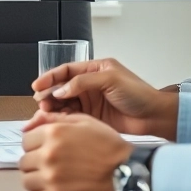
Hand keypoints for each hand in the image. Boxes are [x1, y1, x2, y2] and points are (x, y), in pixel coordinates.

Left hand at [20, 112, 131, 190]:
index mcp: (53, 133)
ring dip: (37, 181)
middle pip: (24, 161)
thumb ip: (58, 120)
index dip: (36, 146)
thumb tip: (34, 121)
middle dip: (35, 163)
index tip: (45, 151)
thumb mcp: (87, 122)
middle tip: (52, 167)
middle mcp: (48, 155)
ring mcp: (50, 179)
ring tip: (54, 180)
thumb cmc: (111, 147)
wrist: (130, 175)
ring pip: (27, 181)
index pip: (26, 141)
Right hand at [29, 58, 177, 138]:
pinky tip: (57, 121)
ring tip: (46, 113)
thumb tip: (61, 89)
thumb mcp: (110, 79)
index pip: (67, 70)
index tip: (37, 86)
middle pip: (62, 87)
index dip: (50, 77)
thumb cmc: (138, 93)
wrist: (153, 116)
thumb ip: (83, 82)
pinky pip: (72, 116)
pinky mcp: (92, 117)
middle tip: (41, 103)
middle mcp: (90, 84)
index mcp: (95, 69)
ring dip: (54, 107)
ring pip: (65, 102)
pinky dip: (63, 118)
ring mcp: (91, 101)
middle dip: (49, 94)